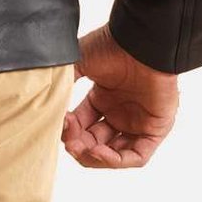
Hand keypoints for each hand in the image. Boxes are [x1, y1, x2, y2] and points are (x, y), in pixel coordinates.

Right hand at [61, 21, 179, 168]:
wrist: (141, 41)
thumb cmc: (112, 46)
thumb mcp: (79, 61)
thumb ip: (64, 80)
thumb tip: (45, 99)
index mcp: (103, 97)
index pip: (82, 125)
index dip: (69, 130)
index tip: (61, 124)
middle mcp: (120, 112)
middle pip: (95, 142)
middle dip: (80, 146)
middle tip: (70, 144)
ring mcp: (138, 122)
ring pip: (115, 154)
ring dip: (96, 157)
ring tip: (84, 150)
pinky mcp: (156, 129)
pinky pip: (137, 156)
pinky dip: (116, 160)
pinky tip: (99, 152)